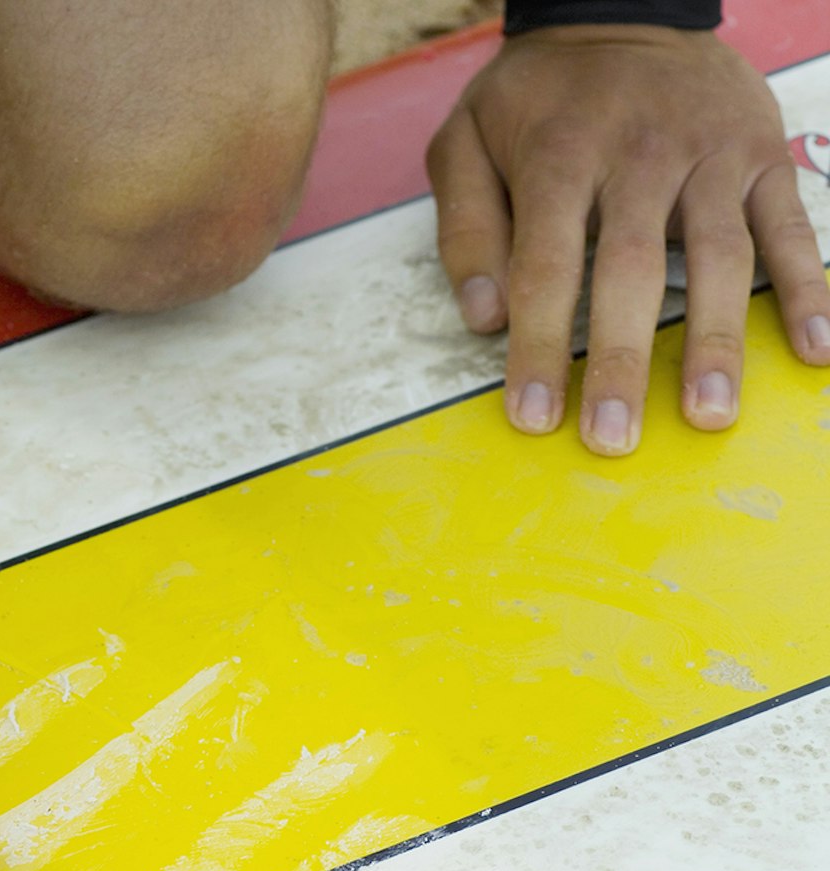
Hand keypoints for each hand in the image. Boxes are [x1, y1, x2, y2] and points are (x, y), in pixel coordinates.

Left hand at [429, 24, 829, 455]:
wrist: (623, 12)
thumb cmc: (534, 96)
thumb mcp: (465, 141)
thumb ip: (467, 228)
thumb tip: (483, 319)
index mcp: (561, 156)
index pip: (547, 265)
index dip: (539, 346)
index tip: (532, 416)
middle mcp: (643, 156)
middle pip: (633, 271)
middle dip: (623, 361)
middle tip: (613, 440)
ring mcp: (711, 156)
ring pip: (721, 258)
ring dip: (716, 343)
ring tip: (708, 416)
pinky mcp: (763, 156)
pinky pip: (792, 229)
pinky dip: (812, 290)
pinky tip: (817, 352)